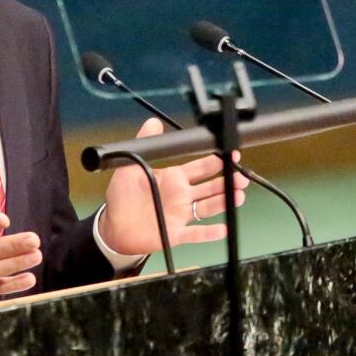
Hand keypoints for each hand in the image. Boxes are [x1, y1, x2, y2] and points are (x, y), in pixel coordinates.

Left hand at [98, 118, 249, 254]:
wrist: (113, 225)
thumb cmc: (122, 196)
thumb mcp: (130, 165)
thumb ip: (144, 143)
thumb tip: (153, 121)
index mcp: (174, 178)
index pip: (200, 168)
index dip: (216, 161)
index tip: (231, 154)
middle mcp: (181, 195)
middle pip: (210, 187)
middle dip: (227, 181)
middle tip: (241, 177)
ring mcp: (181, 214)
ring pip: (208, 207)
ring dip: (223, 202)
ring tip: (239, 196)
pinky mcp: (176, 233)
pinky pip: (196, 233)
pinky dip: (209, 232)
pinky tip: (222, 228)